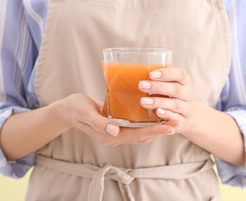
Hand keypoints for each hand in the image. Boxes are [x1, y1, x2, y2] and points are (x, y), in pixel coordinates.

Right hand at [60, 93, 174, 145]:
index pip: (135, 135)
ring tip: (173, 120)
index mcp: (108, 136)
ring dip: (157, 128)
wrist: (66, 111)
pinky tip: (157, 116)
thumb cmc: (75, 109)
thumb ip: (99, 122)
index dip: (153, 131)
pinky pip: (136, 128)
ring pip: (140, 133)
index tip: (170, 126)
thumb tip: (115, 131)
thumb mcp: (85, 112)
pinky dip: (148, 124)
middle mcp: (114, 137)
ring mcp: (116, 133)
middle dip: (160, 130)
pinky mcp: (116, 127)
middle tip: (178, 122)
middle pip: (142, 136)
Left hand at [138, 68, 194, 132]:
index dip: (167, 74)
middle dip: (158, 87)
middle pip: (176, 90)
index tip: (151, 74)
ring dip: (159, 102)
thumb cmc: (170, 95)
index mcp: (184, 82)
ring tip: (143, 101)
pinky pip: (177, 119)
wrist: (185, 116)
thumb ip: (155, 79)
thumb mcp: (167, 84)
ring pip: (175, 105)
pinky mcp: (183, 122)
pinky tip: (157, 112)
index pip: (180, 74)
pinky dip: (167, 115)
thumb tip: (130, 72)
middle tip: (141, 85)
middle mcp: (188, 95)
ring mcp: (187, 109)